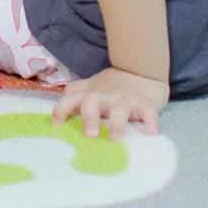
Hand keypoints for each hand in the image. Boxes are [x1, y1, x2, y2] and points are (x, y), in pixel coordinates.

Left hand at [52, 67, 167, 138]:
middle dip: (89, 117)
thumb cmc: (114, 83)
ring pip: (120, 110)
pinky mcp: (145, 103)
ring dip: (118, 124)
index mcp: (92, 93)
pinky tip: (150, 132)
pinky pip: (148, 112)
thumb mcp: (94, 84)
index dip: (62, 109)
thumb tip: (63, 94)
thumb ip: (79, 90)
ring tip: (116, 138)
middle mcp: (106, 96)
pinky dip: (150, 121)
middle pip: (93, 102)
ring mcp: (125, 99)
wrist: (143, 70)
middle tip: (89, 135)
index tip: (57, 124)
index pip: (71, 99)